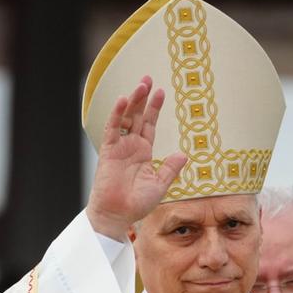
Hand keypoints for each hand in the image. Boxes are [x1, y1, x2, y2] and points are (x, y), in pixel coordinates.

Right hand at [86, 76, 188, 238]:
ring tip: (142, 84)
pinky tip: (124, 99)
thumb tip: (184, 154)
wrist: (118, 215)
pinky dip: (117, 113)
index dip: (155, 108)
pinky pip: (113, 128)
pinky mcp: (109, 151)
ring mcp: (119, 147)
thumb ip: (171, 168)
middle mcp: (131, 146)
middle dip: (143, 97)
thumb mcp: (160, 185)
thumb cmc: (137, 204)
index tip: (161, 91)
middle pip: (138, 116)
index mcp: (143, 152)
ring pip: (126, 118)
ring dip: (133, 101)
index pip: (149, 124)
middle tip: (148, 77)